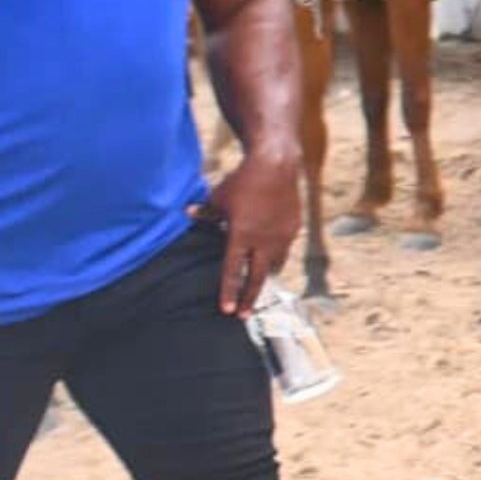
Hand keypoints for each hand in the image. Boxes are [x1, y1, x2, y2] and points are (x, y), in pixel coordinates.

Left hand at [203, 148, 300, 313]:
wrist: (276, 164)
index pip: (233, 271)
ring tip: (258, 285)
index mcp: (242, 235)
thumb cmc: (242, 180)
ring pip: (274, 264)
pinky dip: (275, 253)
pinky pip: (284, 247)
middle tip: (244, 316)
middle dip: (250, 298)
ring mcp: (282, 235)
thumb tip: (186, 214)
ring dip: (264, 275)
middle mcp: (264, 240)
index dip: (229, 292)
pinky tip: (270, 253)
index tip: (227, 310)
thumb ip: (205, 213)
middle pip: (258, 277)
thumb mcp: (217, 197)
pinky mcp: (293, 227)